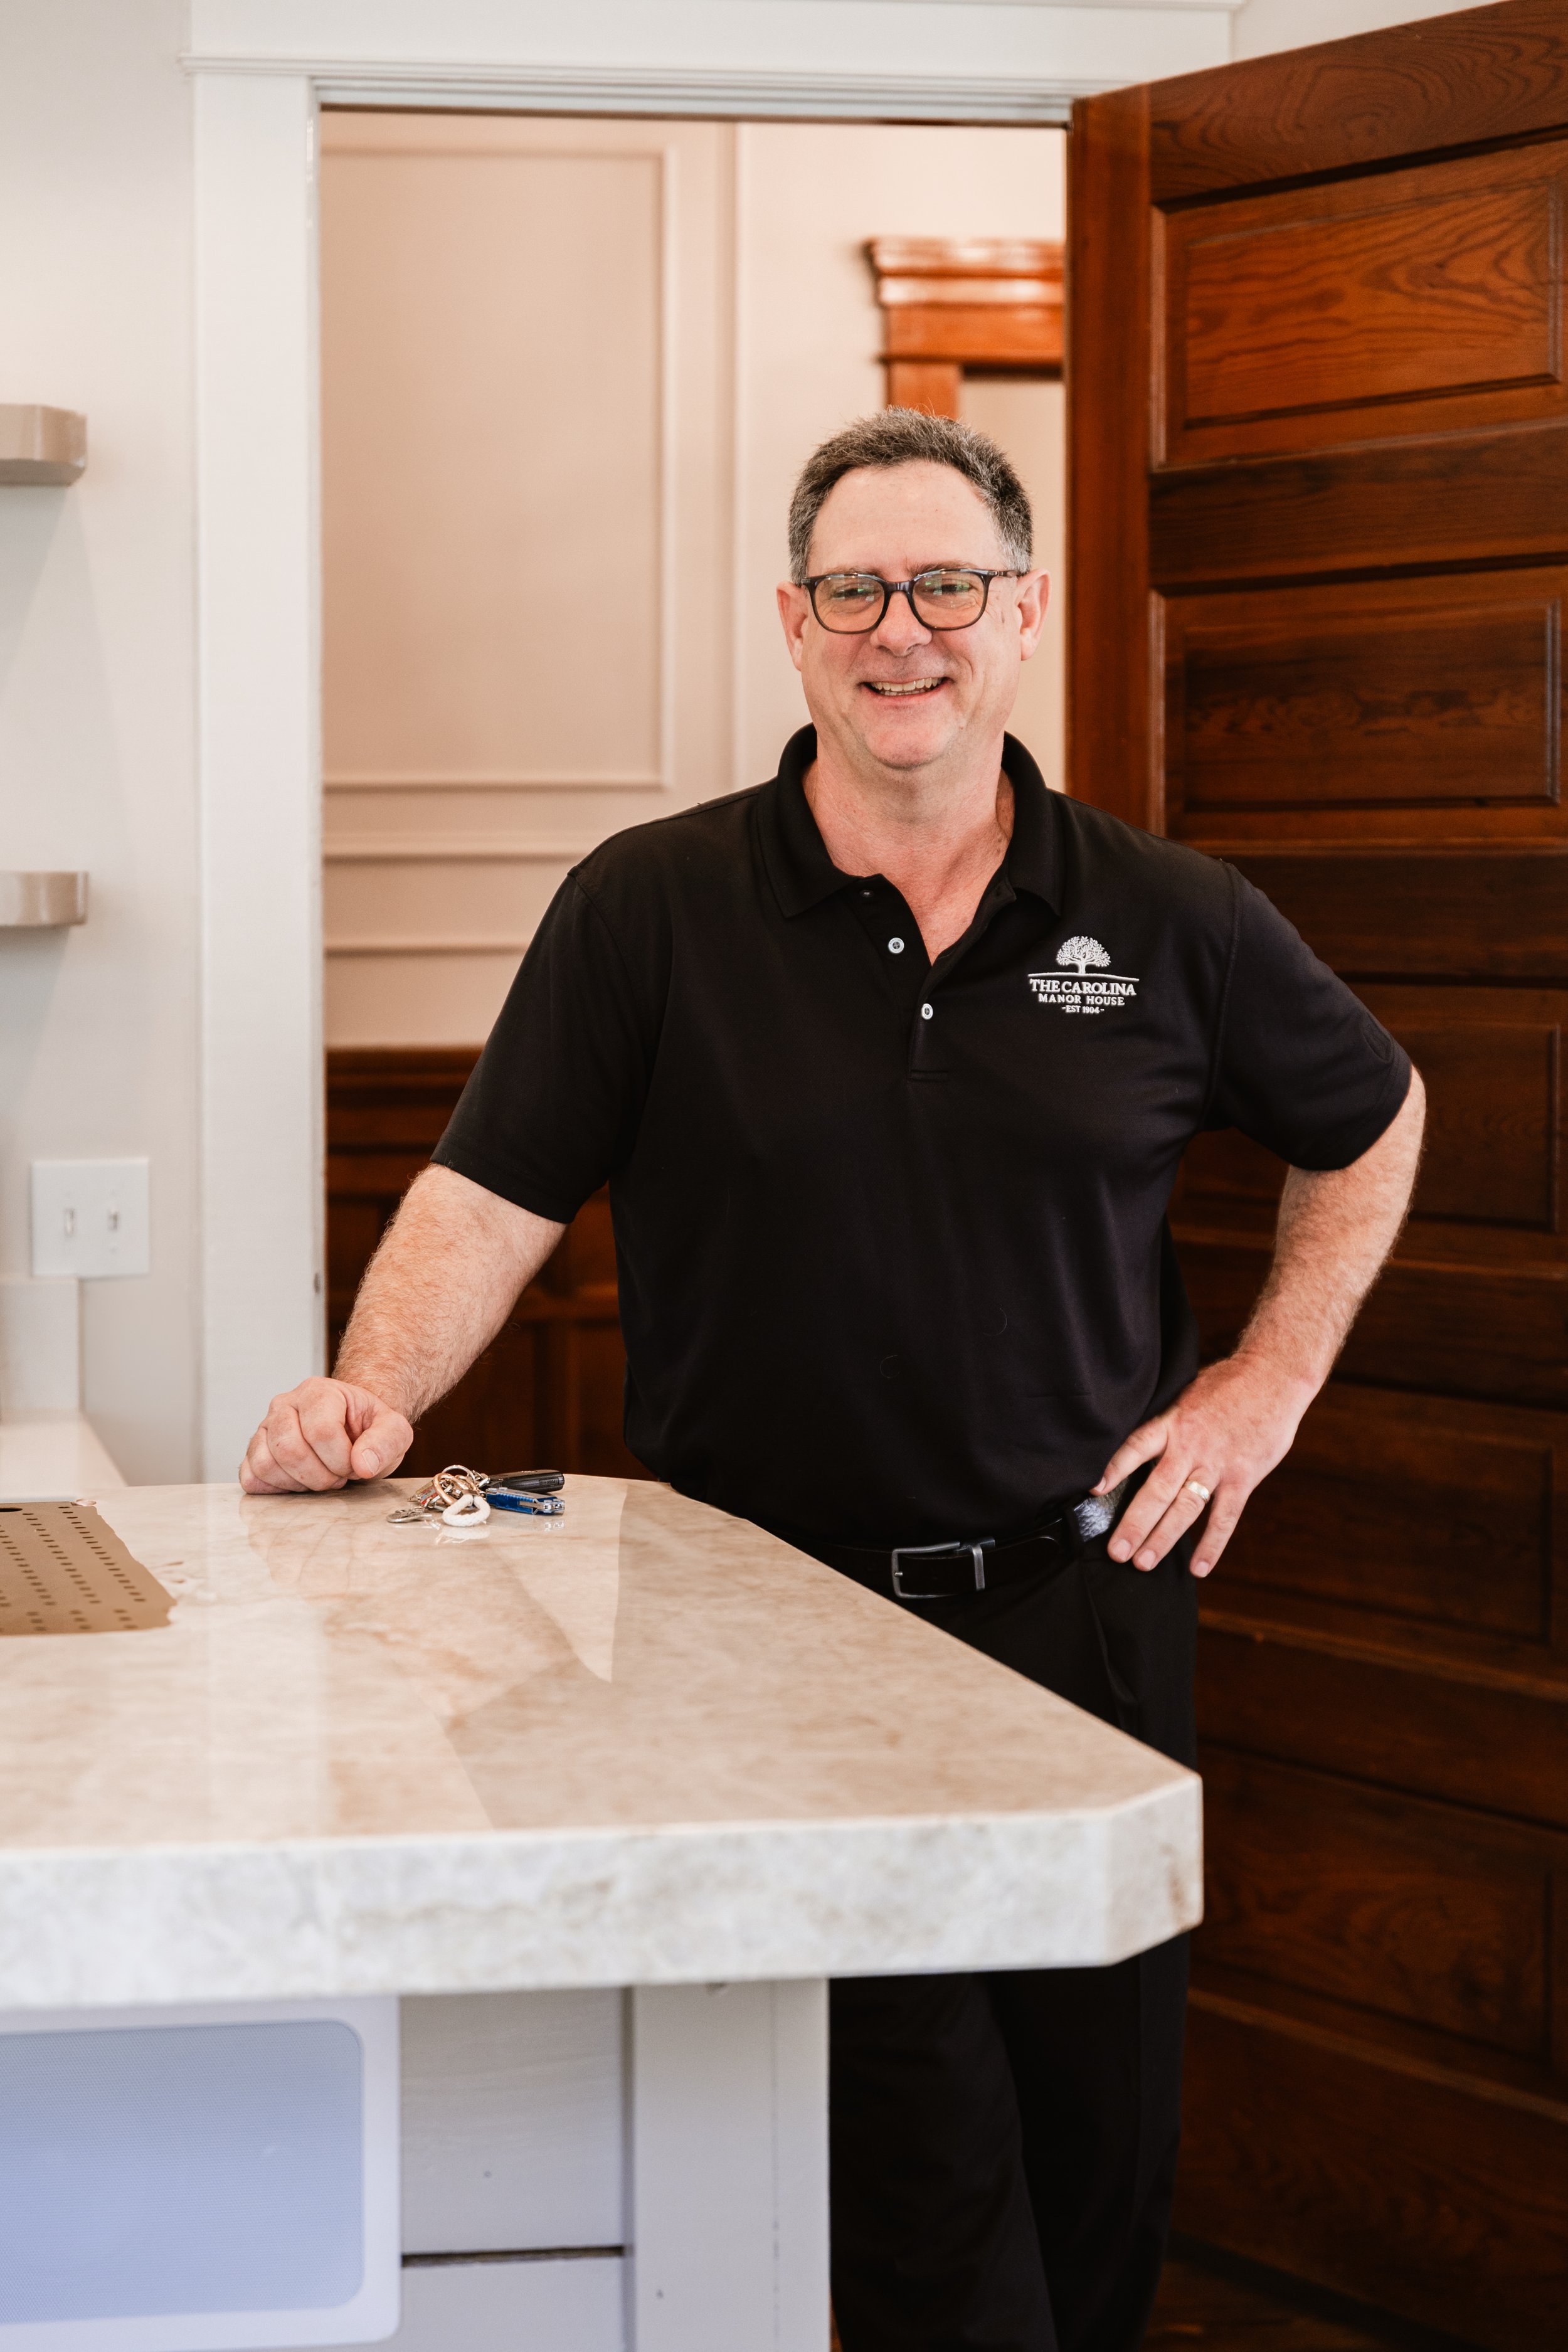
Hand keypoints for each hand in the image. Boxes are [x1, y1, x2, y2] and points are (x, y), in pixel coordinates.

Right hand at [239, 1376, 412, 1494]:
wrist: (352, 1428)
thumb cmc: (367, 1428)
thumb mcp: (393, 1430)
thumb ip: (387, 1442)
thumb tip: (363, 1464)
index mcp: (318, 1391)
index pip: (321, 1432)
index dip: (341, 1459)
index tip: (354, 1463)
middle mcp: (285, 1404)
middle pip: (289, 1449)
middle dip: (320, 1475)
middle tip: (338, 1475)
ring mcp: (265, 1427)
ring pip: (266, 1464)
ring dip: (298, 1483)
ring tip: (320, 1476)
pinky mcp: (254, 1451)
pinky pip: (250, 1477)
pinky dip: (275, 1489)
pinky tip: (299, 1483)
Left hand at [1093, 1352, 1314, 1578]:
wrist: (1273, 1376)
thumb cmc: (1226, 1385)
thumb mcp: (1187, 1395)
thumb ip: (1166, 1424)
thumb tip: (1139, 1448)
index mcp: (1173, 1423)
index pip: (1136, 1447)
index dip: (1115, 1469)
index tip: (1093, 1491)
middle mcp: (1191, 1446)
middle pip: (1157, 1489)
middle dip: (1135, 1523)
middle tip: (1116, 1552)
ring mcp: (1218, 1464)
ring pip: (1186, 1508)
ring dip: (1164, 1538)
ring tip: (1143, 1563)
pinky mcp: (1243, 1477)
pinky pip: (1225, 1516)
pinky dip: (1212, 1544)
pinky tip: (1199, 1568)